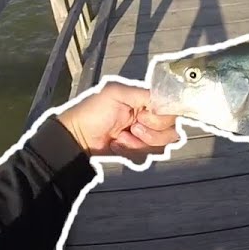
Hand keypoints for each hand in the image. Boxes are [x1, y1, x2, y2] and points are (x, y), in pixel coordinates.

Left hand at [56, 82, 180, 163]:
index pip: (171, 109)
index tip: (144, 116)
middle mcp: (149, 117)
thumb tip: (166, 100)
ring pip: (161, 145)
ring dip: (140, 143)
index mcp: (146, 100)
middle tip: (132, 126)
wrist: (77, 137)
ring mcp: (144, 135)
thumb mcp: (117, 93)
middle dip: (150, 131)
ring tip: (122, 136)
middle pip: (170, 129)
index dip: (161, 116)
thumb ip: (143, 94)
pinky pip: (147, 156)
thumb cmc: (93, 112)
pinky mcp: (137, 150)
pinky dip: (131, 152)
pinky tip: (118, 144)